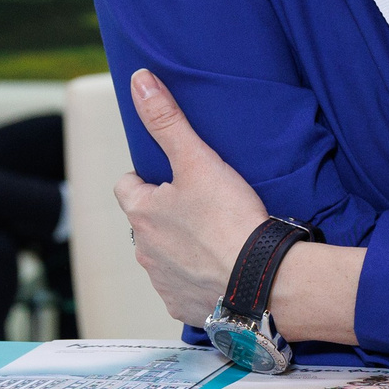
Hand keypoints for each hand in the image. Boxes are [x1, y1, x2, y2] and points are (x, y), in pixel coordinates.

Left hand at [114, 68, 270, 325]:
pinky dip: (198, 278)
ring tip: (215, 236)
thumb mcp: (198, 159)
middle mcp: (144, 251)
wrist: (261, 282)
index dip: (145, 178)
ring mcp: (163, 282)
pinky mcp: (184, 307)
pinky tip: (222, 268)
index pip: (126, 187)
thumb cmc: (228, 219)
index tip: (167, 175)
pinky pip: (183, 288)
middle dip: (165, 214)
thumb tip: (139, 81)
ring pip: (163, 257)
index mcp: (142, 214)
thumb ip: (167, 120)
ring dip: (181, 247)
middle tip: (200, 204)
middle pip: (145, 224)